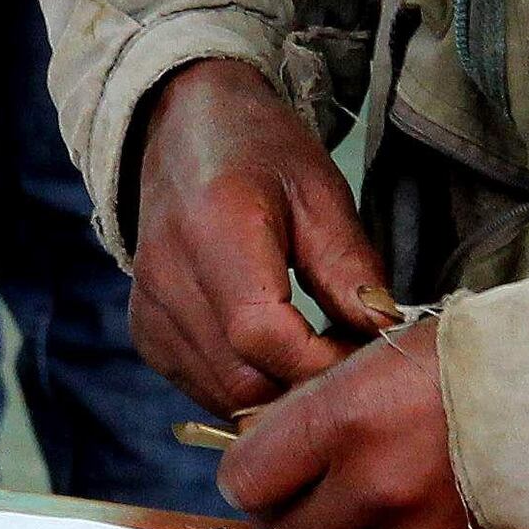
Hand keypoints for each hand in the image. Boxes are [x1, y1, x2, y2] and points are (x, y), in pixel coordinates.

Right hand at [127, 57, 397, 412]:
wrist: (182, 130)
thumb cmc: (260, 153)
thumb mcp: (322, 193)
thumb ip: (350, 268)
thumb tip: (384, 334)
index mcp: (214, 228)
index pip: (263, 335)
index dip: (323, 361)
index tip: (369, 351)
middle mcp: (166, 277)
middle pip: (244, 379)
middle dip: (309, 385)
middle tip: (355, 355)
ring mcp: (149, 312)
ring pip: (227, 397)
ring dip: (282, 391)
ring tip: (320, 351)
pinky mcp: (145, 334)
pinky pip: (206, 389)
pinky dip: (250, 385)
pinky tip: (279, 352)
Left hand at [220, 324, 483, 528]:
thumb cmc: (471, 356)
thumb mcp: (375, 356)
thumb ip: (316, 404)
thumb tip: (269, 439)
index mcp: (342, 420)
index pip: (246, 479)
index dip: (246, 472)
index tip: (259, 461)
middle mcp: (368, 483)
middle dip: (284, 512)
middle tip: (300, 486)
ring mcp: (408, 526)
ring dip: (339, 525)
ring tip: (370, 481)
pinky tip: (416, 492)